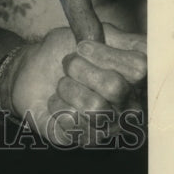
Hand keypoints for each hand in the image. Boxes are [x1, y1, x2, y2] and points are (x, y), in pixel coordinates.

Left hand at [10, 23, 146, 145]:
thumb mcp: (90, 33)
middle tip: (67, 64)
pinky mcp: (84, 140)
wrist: (33, 70)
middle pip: (114, 86)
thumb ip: (116, 36)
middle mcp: (129, 107)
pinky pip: (72, 122)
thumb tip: (140, 44)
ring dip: (67, 87)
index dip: (105, 55)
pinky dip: (55, 105)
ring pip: (94, 107)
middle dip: (80, 68)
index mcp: (136, 80)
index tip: (81, 46)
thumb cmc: (65, 52)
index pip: (139, 68)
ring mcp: (109, 127)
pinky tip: (56, 102)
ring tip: (62, 84)